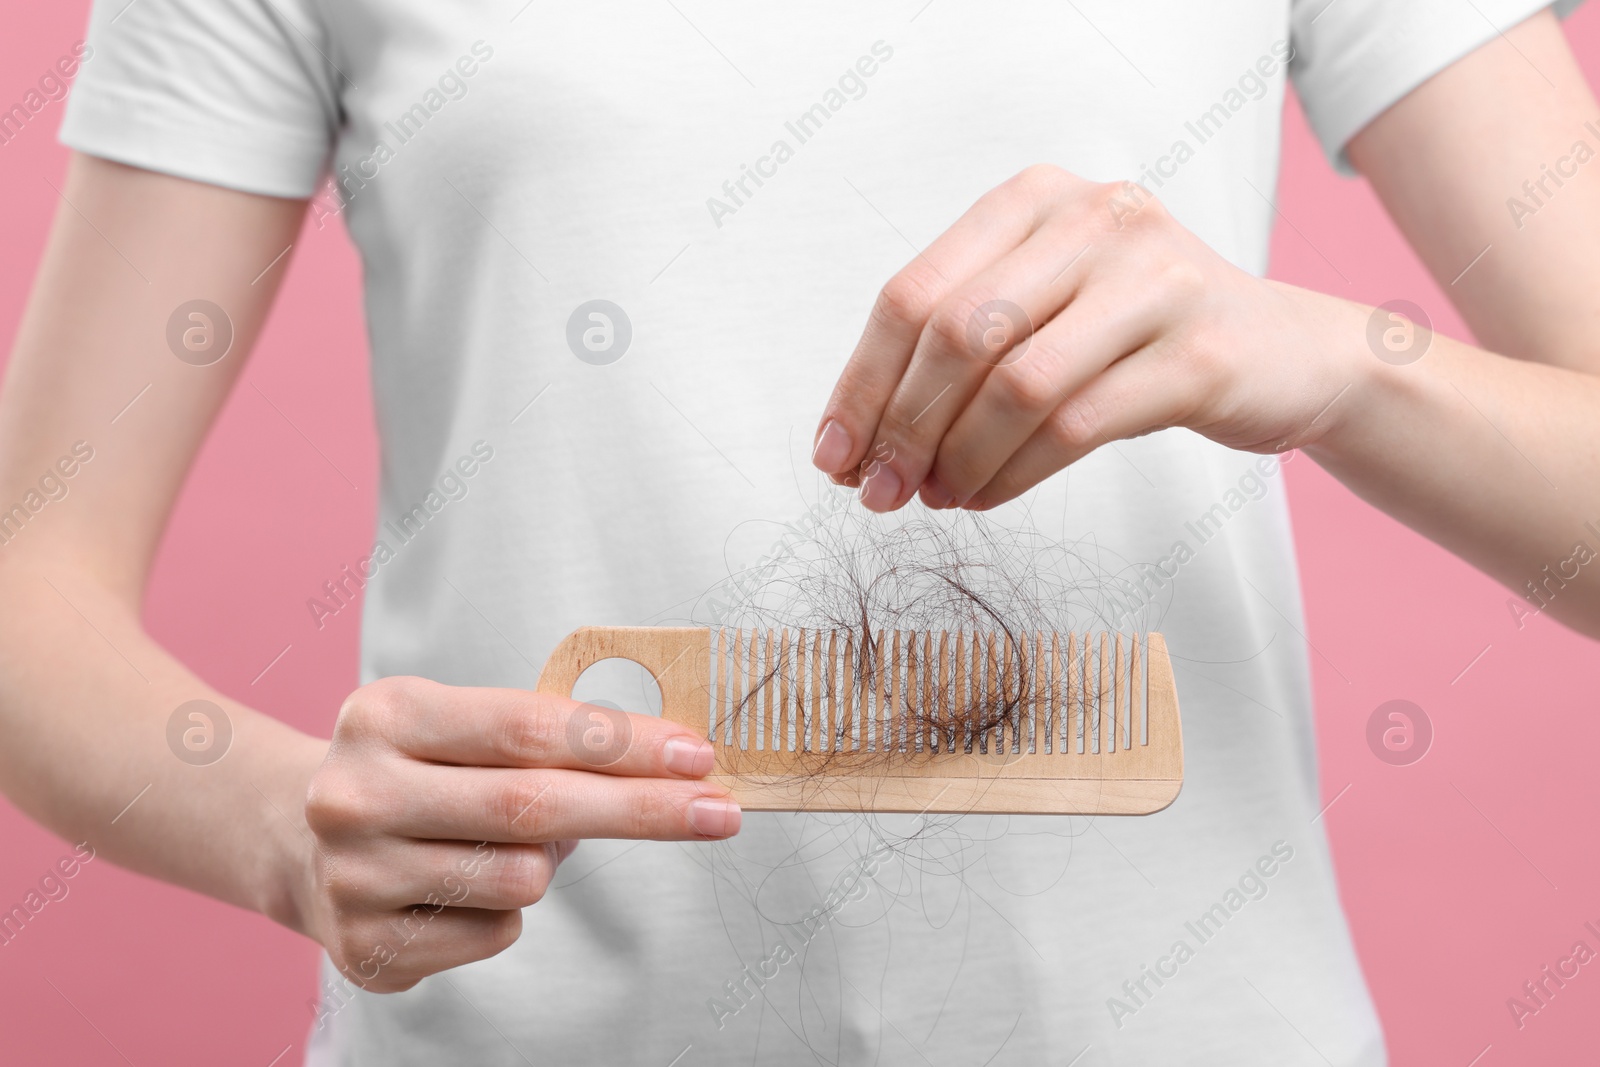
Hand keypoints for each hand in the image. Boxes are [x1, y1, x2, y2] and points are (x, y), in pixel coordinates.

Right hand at [301, 676, 738, 992]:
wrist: (296, 838)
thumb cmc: (417, 768)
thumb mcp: (458, 723)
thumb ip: (547, 734)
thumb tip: (672, 760)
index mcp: (385, 716)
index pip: (528, 727)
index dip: (623, 743)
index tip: (697, 755)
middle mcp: (356, 794)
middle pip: (536, 807)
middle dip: (643, 809)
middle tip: (720, 811)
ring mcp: (355, 876)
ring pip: (523, 878)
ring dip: (551, 861)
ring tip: (512, 840)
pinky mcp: (365, 947)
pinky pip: (496, 931)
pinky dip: (505, 908)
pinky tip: (462, 885)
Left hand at [811, 164, 1361, 509]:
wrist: (1284, 354)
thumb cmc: (1136, 335)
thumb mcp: (1045, 304)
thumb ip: (960, 344)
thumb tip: (861, 437)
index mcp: (1035, 198)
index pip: (915, 293)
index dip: (862, 382)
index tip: (833, 455)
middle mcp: (1094, 219)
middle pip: (957, 334)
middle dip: (903, 427)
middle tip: (879, 492)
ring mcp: (1154, 280)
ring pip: (1015, 385)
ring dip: (958, 459)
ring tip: (938, 497)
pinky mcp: (1197, 352)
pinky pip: (1075, 427)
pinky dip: (1014, 475)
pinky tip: (988, 497)